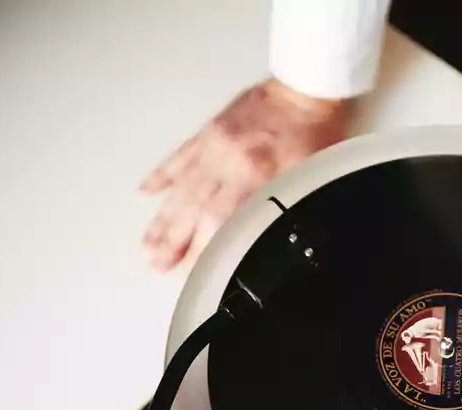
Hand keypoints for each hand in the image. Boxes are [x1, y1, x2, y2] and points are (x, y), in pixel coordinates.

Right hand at [140, 78, 348, 268]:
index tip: (191, 273)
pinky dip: (162, 176)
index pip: (221, 223)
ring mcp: (214, 146)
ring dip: (163, 219)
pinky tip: (146, 193)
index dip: (203, 251)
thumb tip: (275, 239)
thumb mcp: (312, 177)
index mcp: (255, 175)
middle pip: (193, 210)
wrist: (305, 84)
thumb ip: (288, 207)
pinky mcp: (209, 132)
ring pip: (181, 189)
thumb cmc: (316, 128)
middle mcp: (228, 162)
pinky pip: (179, 157)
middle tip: (156, 266)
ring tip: (147, 244)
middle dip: (173, 242)